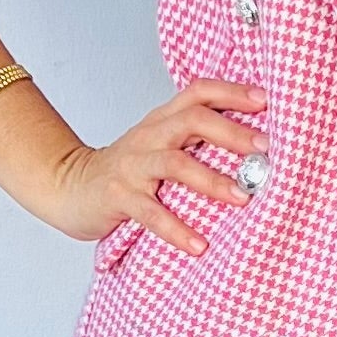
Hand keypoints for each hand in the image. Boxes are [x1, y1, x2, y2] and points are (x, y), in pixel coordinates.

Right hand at [48, 77, 270, 256]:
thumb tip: (257, 148)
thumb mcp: (160, 143)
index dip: (233, 92)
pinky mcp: (117, 196)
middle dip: (233, 134)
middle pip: (193, 120)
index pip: (199, 91)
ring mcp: (132, 165)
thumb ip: (196, 139)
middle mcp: (149, 135)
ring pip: (175, 164)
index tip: (267, 101)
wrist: (68, 186)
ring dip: (211, 180)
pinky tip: (199, 244)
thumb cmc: (128, 169)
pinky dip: (176, 228)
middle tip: (267, 151)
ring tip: (242, 198)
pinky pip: (150, 212)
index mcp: (163, 119)